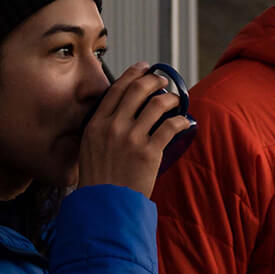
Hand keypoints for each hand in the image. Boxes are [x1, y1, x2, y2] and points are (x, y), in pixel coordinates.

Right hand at [77, 63, 192, 197]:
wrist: (104, 205)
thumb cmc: (98, 181)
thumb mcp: (88, 148)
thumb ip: (101, 129)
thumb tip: (119, 114)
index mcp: (96, 124)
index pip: (116, 90)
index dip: (133, 74)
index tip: (143, 67)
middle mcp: (113, 126)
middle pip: (138, 90)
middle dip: (154, 80)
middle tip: (163, 80)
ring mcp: (132, 138)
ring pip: (157, 105)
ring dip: (171, 98)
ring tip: (176, 99)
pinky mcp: (149, 152)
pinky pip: (170, 127)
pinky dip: (181, 120)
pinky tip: (185, 121)